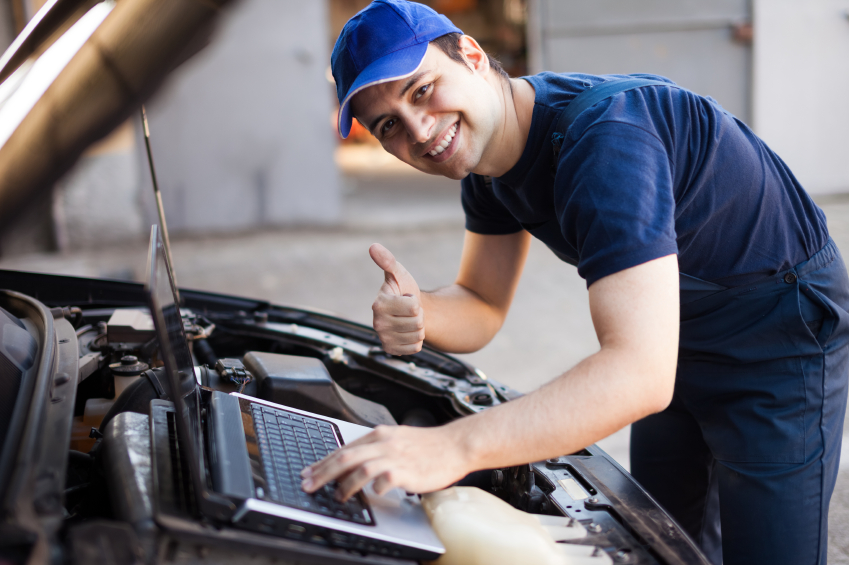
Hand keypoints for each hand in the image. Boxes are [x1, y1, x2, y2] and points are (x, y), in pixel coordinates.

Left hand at [300, 424, 468, 500]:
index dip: (323, 462)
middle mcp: (384, 443)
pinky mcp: (407, 471)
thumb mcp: (397, 440)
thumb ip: (375, 449)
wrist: (455, 444)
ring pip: (360, 469)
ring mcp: (395, 456)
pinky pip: (384, 480)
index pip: (343, 448)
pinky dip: (374, 488)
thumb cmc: (428, 446)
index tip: (309, 473)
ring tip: (338, 496)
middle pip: (345, 457)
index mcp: (379, 435)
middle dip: (323, 473)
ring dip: (345, 485)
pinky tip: (372, 494)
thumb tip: (352, 462)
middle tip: (309, 484)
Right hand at [369, 243, 424, 354]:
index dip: (415, 301)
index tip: (406, 298)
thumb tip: (373, 246)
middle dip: (418, 315)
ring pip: (417, 335)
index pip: (414, 307)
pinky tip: (407, 332)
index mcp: (378, 304)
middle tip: (409, 311)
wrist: (409, 311)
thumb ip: (388, 261)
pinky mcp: (390, 350)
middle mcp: (377, 323)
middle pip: (417, 322)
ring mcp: (383, 338)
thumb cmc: (404, 290)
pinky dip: (416, 340)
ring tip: (408, 320)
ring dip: (418, 328)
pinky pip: (415, 348)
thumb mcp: (399, 274)